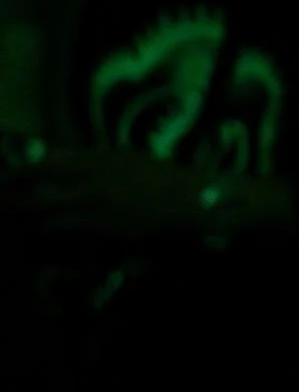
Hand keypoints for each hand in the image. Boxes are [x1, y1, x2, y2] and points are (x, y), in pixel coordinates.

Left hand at [17, 148, 213, 243]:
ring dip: (31, 222)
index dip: (20, 174)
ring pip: (48, 221)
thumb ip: (86, 157)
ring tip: (19, 222)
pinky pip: (67, 236)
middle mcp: (88, 188)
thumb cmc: (158, 173)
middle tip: (5, 205)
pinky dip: (52, 234)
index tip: (7, 178)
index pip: (43, 167)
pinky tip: (46, 233)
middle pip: (38, 198)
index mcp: (94, 162)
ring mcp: (94, 214)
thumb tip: (51, 158)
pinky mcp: (101, 235)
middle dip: (17, 203)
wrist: (187, 202)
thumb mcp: (121, 155)